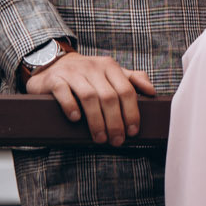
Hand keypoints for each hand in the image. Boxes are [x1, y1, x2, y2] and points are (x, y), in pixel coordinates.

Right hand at [26, 48, 156, 145]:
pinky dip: (70, 106)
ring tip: (100, 138)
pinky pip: (64, 92)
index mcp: (109, 66)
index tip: (132, 131)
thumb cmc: (87, 75)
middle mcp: (92, 67)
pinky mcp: (55, 79)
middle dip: (115, 122)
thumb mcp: (111, 74)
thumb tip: (152, 92)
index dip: (131, 113)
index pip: (126, 90)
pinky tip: (75, 119)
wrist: (54, 64)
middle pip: (109, 97)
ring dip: (96, 121)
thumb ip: (132, 80)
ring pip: (89, 97)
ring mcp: (73, 72)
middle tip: (116, 140)